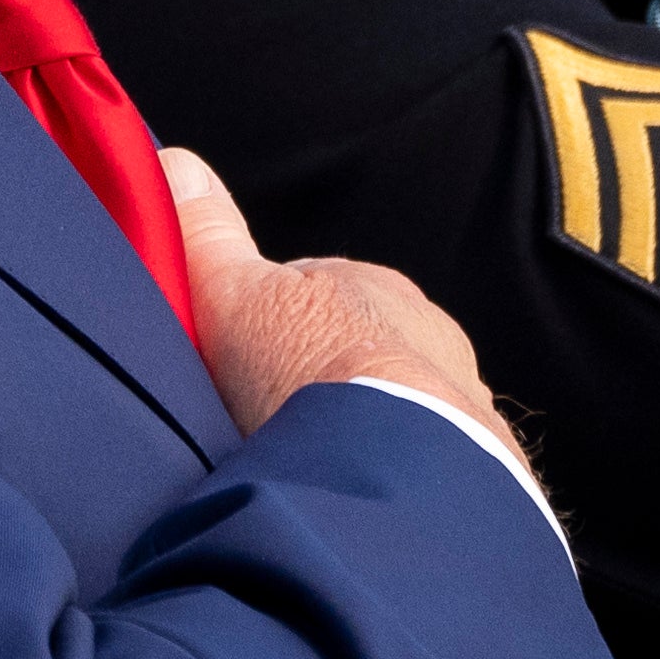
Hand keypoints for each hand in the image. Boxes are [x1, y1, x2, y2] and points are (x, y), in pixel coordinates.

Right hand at [166, 147, 501, 442]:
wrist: (392, 474)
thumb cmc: (311, 378)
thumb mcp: (233, 298)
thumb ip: (205, 236)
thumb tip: (177, 161)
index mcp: (372, 286)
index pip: (314, 291)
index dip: (268, 324)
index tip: (237, 362)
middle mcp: (428, 333)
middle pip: (359, 349)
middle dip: (321, 379)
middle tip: (270, 423)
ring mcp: (462, 401)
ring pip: (400, 406)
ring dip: (364, 431)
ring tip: (314, 470)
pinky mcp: (482, 469)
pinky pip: (432, 464)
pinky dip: (398, 474)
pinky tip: (360, 497)